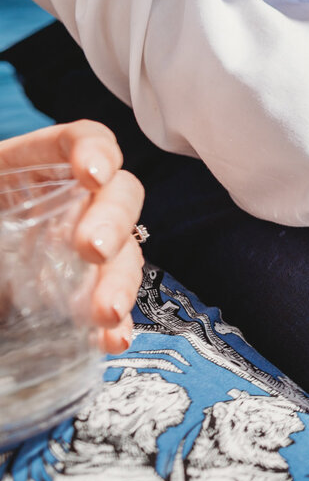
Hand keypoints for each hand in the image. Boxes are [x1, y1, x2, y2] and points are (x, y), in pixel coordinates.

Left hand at [0, 121, 144, 351]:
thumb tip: (1, 253)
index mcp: (30, 168)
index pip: (78, 141)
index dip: (95, 150)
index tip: (91, 176)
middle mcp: (69, 201)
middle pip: (118, 195)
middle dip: (113, 220)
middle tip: (93, 250)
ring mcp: (80, 245)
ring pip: (124, 252)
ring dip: (120, 281)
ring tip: (106, 313)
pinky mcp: (81, 289)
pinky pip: (111, 300)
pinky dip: (116, 321)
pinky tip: (111, 339)